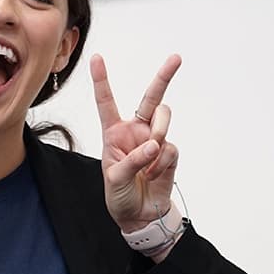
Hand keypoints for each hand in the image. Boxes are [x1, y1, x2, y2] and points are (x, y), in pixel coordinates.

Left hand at [90, 53, 182, 232]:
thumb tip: (155, 145)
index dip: (102, 80)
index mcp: (114, 132)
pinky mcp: (169, 153)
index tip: (97, 58)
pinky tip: (153, 175)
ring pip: (163, 119)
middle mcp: (135, 131)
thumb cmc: (119, 195)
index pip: (107, 102)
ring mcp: (154, 140)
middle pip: (151, 98)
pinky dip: (162, 163)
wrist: (139, 215)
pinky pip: (170, 147)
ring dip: (159, 133)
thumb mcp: (115, 179)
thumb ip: (133, 160)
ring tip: (151, 155)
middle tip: (176, 58)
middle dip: (164, 77)